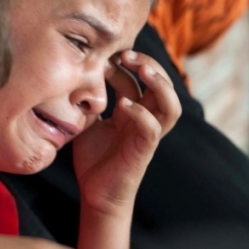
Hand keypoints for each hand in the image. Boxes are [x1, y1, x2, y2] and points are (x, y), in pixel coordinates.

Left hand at [71, 51, 180, 214]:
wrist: (96, 195)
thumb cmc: (94, 159)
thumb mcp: (88, 122)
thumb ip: (90, 102)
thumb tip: (77, 77)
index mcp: (135, 110)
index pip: (139, 79)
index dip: (126, 64)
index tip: (105, 56)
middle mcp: (146, 119)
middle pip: (163, 85)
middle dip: (149, 64)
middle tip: (127, 53)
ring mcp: (147, 135)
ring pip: (170, 106)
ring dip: (159, 84)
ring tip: (142, 69)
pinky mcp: (143, 151)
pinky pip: (152, 129)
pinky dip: (141, 114)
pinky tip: (124, 105)